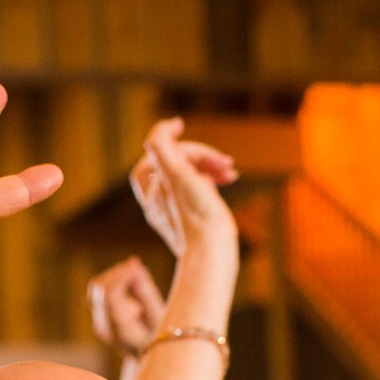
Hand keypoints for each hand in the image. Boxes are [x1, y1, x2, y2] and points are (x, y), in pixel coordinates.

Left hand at [88, 257, 165, 355]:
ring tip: (137, 271)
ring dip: (115, 275)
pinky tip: (132, 279)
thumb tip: (135, 266)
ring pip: (96, 288)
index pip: (111, 296)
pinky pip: (100, 293)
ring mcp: (100, 324)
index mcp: (120, 331)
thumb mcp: (162, 318)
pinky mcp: (101, 319)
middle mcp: (104, 328)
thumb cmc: (164, 342)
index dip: (123, 276)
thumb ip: (147, 293)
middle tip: (137, 264)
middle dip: (117, 273)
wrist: (154, 366)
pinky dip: (114, 282)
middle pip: (98, 289)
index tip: (138, 264)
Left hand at [129, 118, 237, 258]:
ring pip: (189, 172)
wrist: (211, 253)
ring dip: (210, 165)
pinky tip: (227, 181)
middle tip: (227, 163)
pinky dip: (211, 179)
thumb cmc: (196, 215)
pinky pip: (197, 187)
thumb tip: (168, 126)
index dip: (179, 141)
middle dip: (202, 156)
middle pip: (177, 160)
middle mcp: (156, 195)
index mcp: (148, 183)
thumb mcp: (177, 171)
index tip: (181, 125)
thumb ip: (162, 144)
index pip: (163, 149)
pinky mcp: (189, 216)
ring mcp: (172, 207)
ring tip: (230, 173)